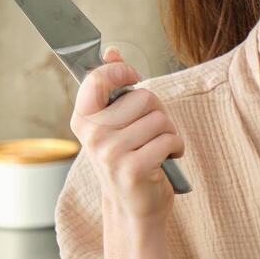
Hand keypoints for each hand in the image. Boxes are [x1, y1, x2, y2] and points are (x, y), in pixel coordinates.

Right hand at [69, 45, 185, 223]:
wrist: (134, 208)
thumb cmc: (128, 159)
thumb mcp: (115, 123)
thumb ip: (112, 87)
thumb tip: (111, 51)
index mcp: (83, 120)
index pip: (97, 78)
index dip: (121, 71)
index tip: (133, 78)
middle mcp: (92, 136)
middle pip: (143, 97)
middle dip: (157, 111)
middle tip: (152, 131)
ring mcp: (111, 154)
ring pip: (159, 118)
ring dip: (169, 131)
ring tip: (159, 147)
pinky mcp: (134, 169)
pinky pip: (169, 139)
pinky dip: (176, 146)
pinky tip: (167, 158)